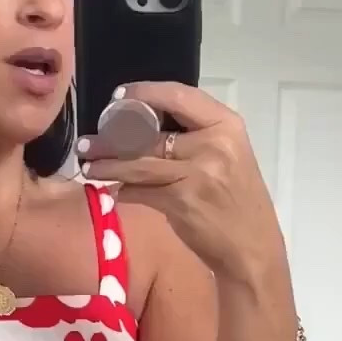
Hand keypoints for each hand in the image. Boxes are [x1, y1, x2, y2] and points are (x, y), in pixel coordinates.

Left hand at [79, 82, 284, 282]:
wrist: (252, 247)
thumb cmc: (238, 201)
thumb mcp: (229, 156)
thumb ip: (196, 136)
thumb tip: (143, 125)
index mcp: (225, 124)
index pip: (178, 96)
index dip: (143, 93)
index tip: (118, 98)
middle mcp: (212, 143)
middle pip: (150, 132)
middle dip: (113, 136)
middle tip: (89, 141)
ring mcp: (196, 172)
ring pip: (138, 163)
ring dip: (108, 165)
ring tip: (89, 166)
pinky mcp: (180, 200)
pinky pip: (140, 191)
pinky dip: (124, 191)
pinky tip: (116, 192)